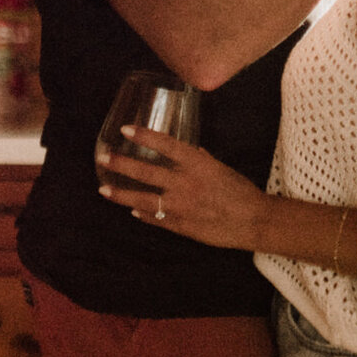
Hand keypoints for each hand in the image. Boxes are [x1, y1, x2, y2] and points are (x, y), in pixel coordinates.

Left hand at [97, 126, 269, 249]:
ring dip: (121, 194)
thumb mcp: (221, 168)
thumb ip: (201, 160)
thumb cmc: (241, 191)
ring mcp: (180, 206)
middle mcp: (185, 183)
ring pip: (143, 200)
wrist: (253, 221)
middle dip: (121, 165)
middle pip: (146, 172)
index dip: (144, 136)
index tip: (125, 130)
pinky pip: (155, 218)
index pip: (165, 145)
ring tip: (104, 190)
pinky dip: (142, 214)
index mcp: (197, 164)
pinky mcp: (180, 226)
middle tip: (103, 159)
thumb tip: (188, 151)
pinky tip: (132, 211)